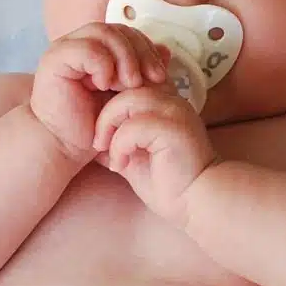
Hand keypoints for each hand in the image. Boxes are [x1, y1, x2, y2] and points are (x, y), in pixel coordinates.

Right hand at [29, 23, 167, 161]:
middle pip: (117, 29)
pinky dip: (102, 65)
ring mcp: (65, 48)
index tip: (159, 75)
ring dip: (124, 58)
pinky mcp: (54, 59)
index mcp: (96, 47)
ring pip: (103, 32)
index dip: (147, 48)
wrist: (66, 147)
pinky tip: (105, 85)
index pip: (127, 32)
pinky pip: (85, 49)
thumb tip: (165, 51)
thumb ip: (144, 72)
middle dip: (139, 53)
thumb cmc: (94, 124)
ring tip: (128, 85)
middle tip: (147, 80)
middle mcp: (79, 43)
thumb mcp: (128, 95)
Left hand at [93, 85, 215, 225]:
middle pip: (125, 86)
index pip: (130, 82)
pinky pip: (133, 126)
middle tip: (98, 144)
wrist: (195, 203)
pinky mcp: (173, 129)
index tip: (101, 133)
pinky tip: (120, 165)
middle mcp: (172, 100)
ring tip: (106, 151)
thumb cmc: (168, 182)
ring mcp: (174, 112)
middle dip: (104, 115)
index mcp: (164, 103)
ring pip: (126, 100)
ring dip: (108, 126)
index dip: (109, 102)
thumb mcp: (134, 156)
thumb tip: (89, 138)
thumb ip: (117, 140)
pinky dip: (119, 145)